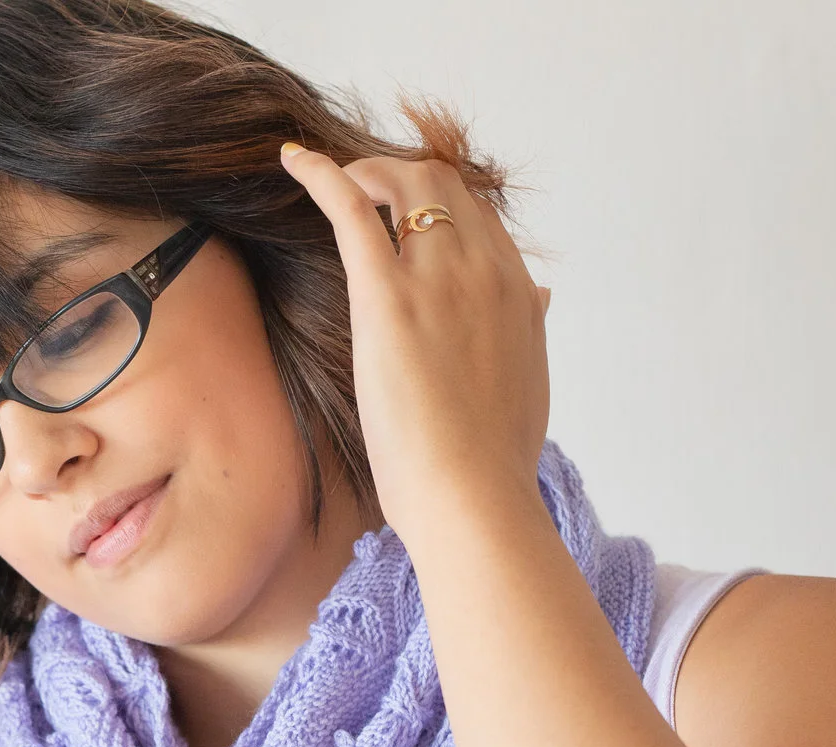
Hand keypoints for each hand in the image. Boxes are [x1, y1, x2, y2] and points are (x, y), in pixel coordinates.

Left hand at [277, 141, 553, 548]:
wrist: (474, 495)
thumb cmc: (492, 457)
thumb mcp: (528, 380)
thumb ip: (529, 329)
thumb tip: (541, 295)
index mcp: (516, 290)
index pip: (477, 217)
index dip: (438, 206)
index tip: (404, 213)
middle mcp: (484, 268)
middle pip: (444, 185)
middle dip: (401, 176)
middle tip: (365, 191)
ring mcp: (438, 276)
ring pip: (407, 182)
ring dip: (368, 172)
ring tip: (336, 182)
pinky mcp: (388, 295)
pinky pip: (353, 210)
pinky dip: (323, 175)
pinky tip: (294, 162)